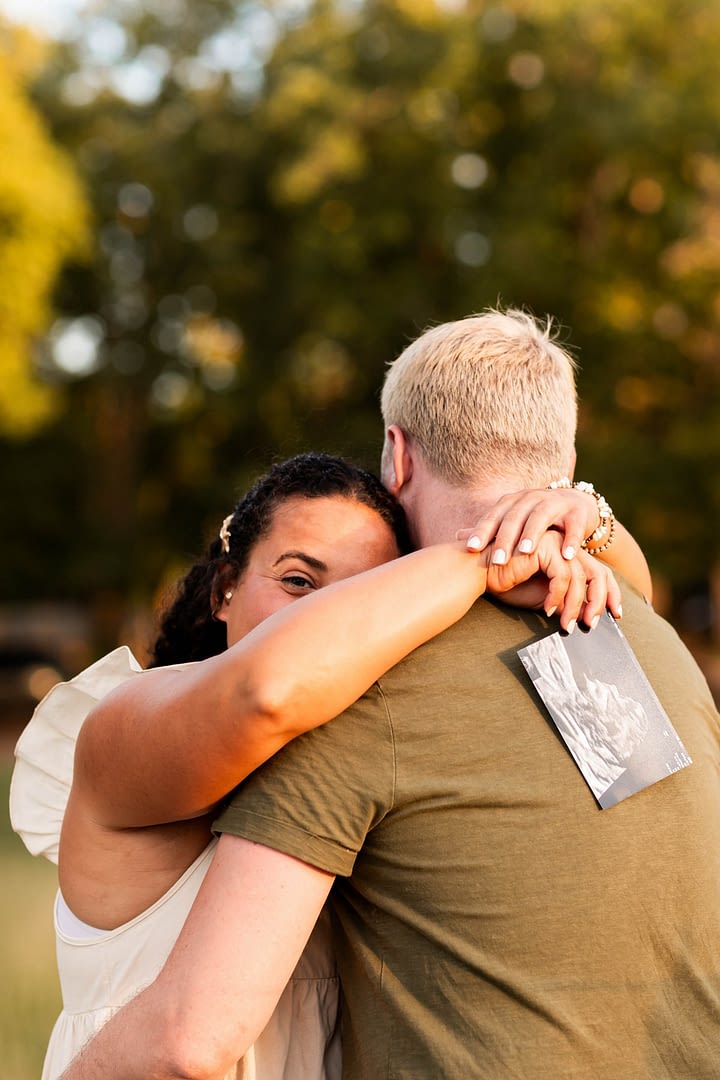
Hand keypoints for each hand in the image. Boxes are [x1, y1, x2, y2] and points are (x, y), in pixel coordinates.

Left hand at [458, 486, 599, 562]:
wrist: (575, 503)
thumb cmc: (536, 517)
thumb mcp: (512, 520)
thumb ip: (489, 529)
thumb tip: (456, 537)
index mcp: (513, 502)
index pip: (494, 516)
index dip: (482, 530)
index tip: (471, 548)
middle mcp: (531, 498)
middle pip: (515, 518)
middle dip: (505, 538)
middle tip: (497, 560)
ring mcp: (555, 503)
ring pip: (541, 517)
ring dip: (532, 534)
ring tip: (526, 552)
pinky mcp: (576, 512)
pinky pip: (573, 526)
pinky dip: (569, 540)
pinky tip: (565, 555)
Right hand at [484, 532, 621, 630]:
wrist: (479, 573)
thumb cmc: (507, 584)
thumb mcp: (543, 596)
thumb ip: (564, 600)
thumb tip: (586, 617)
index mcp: (567, 555)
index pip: (598, 573)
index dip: (609, 594)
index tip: (615, 616)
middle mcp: (566, 546)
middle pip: (598, 573)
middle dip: (601, 600)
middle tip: (593, 624)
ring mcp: (557, 544)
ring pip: (581, 578)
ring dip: (575, 605)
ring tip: (566, 625)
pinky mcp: (546, 547)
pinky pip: (563, 576)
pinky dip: (558, 597)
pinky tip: (548, 610)